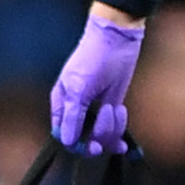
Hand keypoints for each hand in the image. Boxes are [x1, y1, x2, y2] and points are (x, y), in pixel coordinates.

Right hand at [50, 7, 146, 152]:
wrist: (118, 38)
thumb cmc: (93, 58)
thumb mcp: (79, 89)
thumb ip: (72, 117)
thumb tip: (66, 141)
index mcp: (62, 105)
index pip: (64, 137)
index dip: (78, 145)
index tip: (93, 145)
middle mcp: (76, 110)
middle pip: (85, 140)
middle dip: (100, 136)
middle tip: (108, 127)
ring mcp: (95, 110)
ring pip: (102, 135)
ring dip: (113, 126)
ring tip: (117, 108)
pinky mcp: (111, 106)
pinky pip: (115, 128)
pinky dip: (120, 123)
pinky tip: (122, 109)